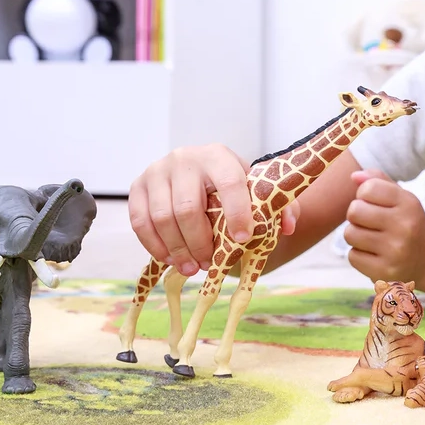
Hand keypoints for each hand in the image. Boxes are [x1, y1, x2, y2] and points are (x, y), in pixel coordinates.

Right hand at [129, 146, 299, 275]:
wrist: (199, 172)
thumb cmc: (230, 187)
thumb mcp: (257, 191)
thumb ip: (281, 207)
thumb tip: (287, 227)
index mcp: (217, 156)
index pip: (229, 182)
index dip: (238, 212)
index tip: (243, 238)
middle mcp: (184, 158)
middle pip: (188, 209)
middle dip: (200, 244)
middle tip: (210, 264)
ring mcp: (157, 171)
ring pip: (162, 218)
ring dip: (178, 250)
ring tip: (192, 268)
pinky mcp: (137, 187)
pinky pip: (140, 222)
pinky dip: (155, 246)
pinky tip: (171, 259)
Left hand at [344, 170, 424, 284]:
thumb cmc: (408, 222)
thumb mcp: (400, 198)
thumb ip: (377, 181)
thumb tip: (354, 176)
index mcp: (409, 204)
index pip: (368, 189)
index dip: (364, 194)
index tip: (373, 203)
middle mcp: (404, 227)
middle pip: (354, 211)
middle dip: (356, 215)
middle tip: (369, 221)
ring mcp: (395, 251)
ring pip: (350, 234)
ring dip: (356, 235)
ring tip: (371, 237)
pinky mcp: (385, 272)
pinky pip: (352, 256)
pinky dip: (359, 254)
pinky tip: (374, 254)